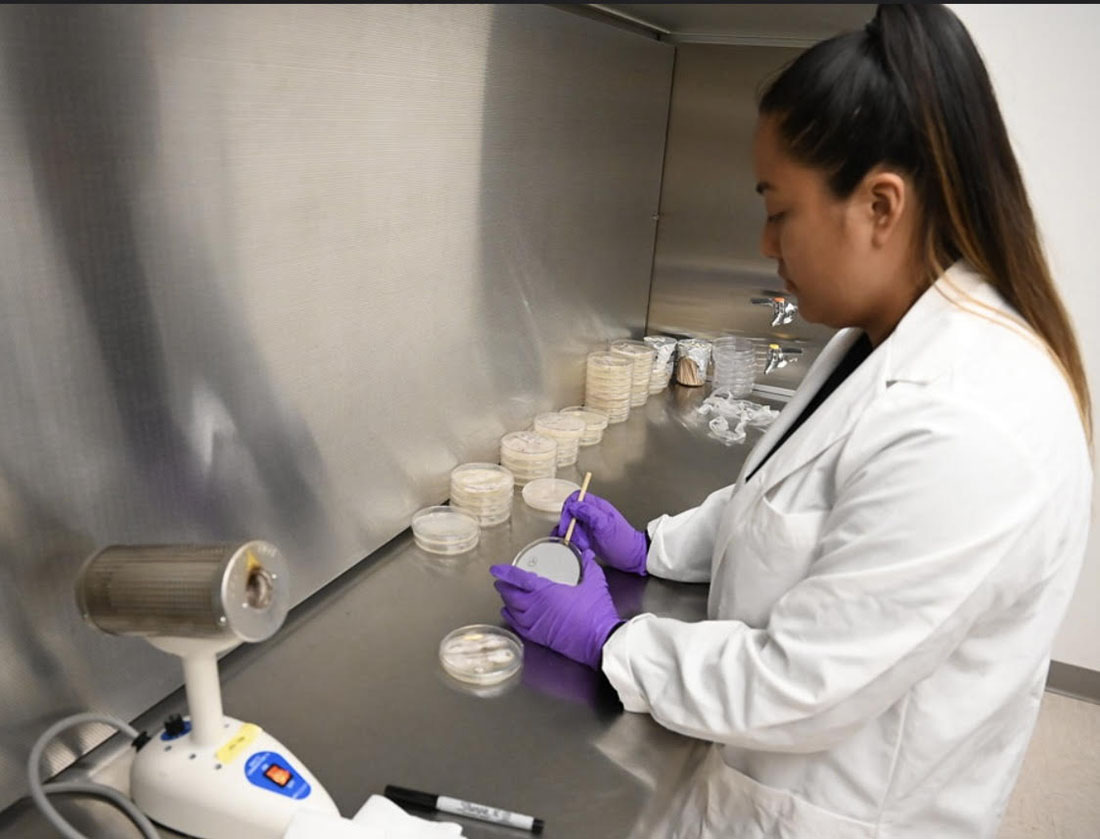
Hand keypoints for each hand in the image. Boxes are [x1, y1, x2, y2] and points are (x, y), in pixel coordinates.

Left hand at [490, 549, 622, 669]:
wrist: (598, 640)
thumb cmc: (595, 612)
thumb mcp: (595, 582)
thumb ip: (589, 565)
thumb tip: (588, 555)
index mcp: (546, 591)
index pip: (519, 579)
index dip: (505, 572)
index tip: (496, 569)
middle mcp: (536, 607)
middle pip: (511, 595)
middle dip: (503, 586)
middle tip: (500, 580)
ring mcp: (536, 623)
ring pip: (512, 610)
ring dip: (506, 601)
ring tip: (504, 595)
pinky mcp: (539, 636)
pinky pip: (518, 626)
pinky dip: (510, 618)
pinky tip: (509, 614)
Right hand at [552, 492, 647, 575]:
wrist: (632, 556)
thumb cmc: (623, 541)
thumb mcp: (605, 525)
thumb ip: (589, 513)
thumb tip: (573, 505)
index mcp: (597, 507)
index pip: (576, 498)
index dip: (568, 508)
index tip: (566, 522)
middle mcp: (592, 514)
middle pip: (571, 512)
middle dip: (569, 525)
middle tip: (570, 536)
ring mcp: (590, 525)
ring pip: (572, 525)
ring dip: (573, 535)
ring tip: (582, 543)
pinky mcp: (589, 536)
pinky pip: (576, 535)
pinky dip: (575, 541)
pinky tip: (580, 546)